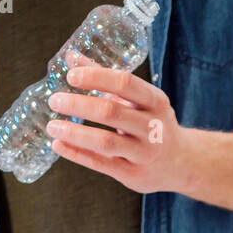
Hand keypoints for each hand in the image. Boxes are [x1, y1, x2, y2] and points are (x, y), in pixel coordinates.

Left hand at [45, 66, 190, 193]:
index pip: (125, 83)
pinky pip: (100, 164)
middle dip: (78, 105)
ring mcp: (144, 153)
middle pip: (111, 112)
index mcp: (156, 101)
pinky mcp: (133, 174)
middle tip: (54, 101)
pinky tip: (59, 144)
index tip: (71, 76)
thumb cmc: (152, 123)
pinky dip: (77, 153)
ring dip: (74, 132)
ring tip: (52, 126)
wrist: (180, 162)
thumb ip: (105, 78)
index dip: (96, 77)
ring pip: (104, 142)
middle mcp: (153, 127)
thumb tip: (71, 57)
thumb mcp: (138, 99)